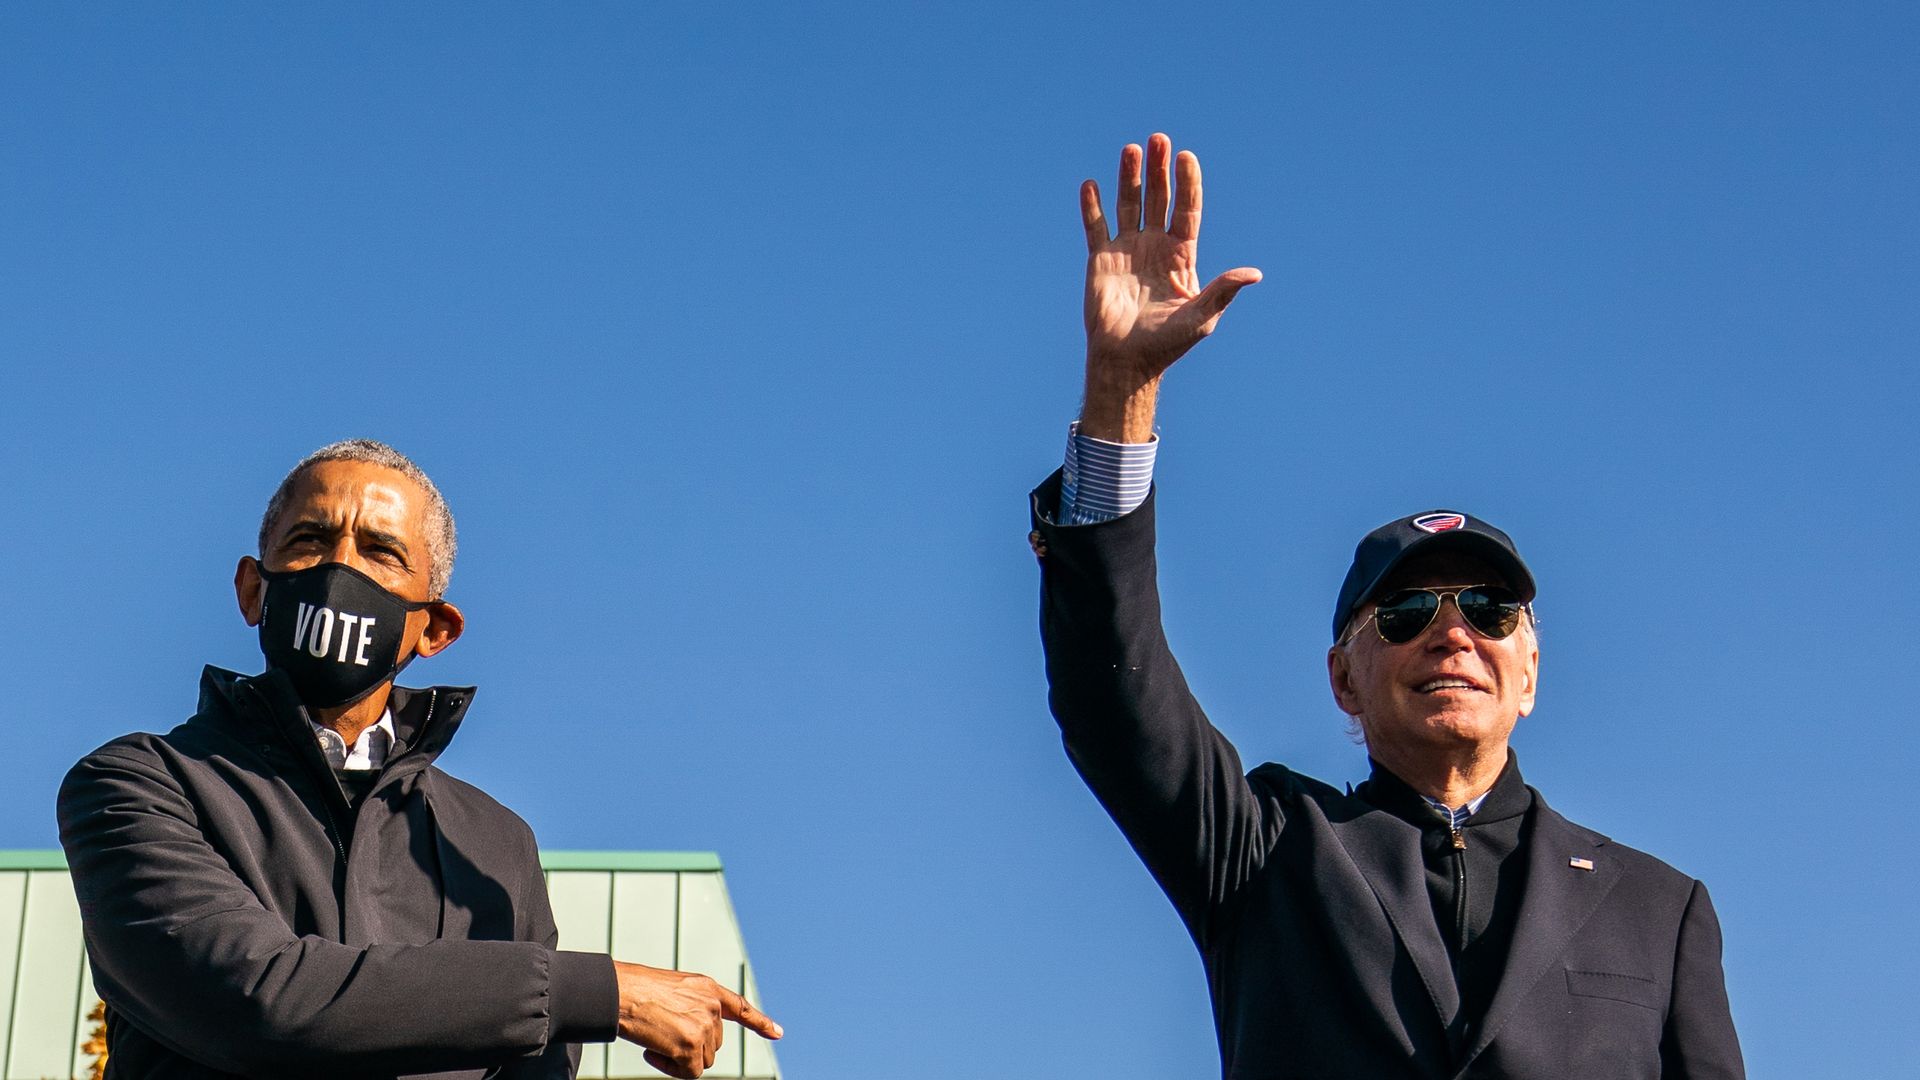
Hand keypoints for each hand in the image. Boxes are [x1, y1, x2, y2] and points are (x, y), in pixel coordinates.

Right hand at [612, 961, 782, 1078]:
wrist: (619, 993)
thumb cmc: (636, 990)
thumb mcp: (674, 989)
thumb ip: (694, 1007)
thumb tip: (702, 1039)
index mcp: (707, 988)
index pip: (740, 1007)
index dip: (760, 1022)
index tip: (778, 1034)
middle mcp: (711, 1006)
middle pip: (712, 1044)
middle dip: (690, 1047)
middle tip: (661, 1036)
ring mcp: (703, 1025)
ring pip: (702, 1060)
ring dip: (680, 1058)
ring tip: (656, 1040)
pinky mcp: (691, 1046)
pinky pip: (689, 1072)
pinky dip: (671, 1069)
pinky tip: (653, 1052)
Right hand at [1079, 133, 1261, 441]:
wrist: (1127, 361)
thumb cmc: (1168, 343)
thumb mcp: (1201, 316)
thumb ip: (1223, 291)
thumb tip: (1254, 274)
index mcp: (1182, 255)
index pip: (1187, 210)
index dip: (1188, 183)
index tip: (1187, 157)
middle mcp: (1156, 246)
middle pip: (1160, 199)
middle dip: (1160, 170)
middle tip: (1159, 139)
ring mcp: (1128, 250)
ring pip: (1130, 204)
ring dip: (1130, 177)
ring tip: (1131, 149)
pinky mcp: (1100, 260)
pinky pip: (1095, 227)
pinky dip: (1092, 206)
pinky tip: (1091, 184)